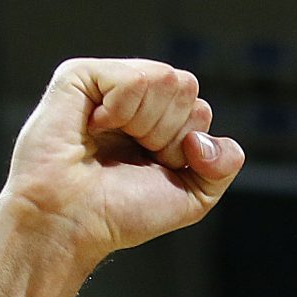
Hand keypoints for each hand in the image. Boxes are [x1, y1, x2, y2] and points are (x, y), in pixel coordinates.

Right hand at [1, 59, 244, 264]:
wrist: (73, 221)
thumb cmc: (121, 212)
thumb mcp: (192, 196)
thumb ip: (223, 165)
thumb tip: (205, 137)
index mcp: (159, 120)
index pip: (199, 110)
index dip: (184, 146)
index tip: (152, 169)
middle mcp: (136, 98)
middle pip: (186, 88)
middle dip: (168, 134)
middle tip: (130, 157)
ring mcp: (108, 84)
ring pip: (166, 79)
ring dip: (146, 125)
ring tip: (109, 143)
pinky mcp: (80, 75)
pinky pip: (134, 78)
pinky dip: (122, 111)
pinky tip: (95, 128)